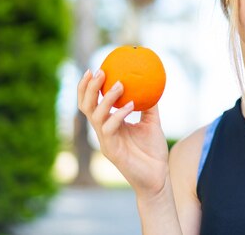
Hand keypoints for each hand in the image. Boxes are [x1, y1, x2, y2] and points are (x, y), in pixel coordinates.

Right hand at [77, 69, 169, 195]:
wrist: (158, 176)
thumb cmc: (153, 151)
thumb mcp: (152, 122)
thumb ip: (149, 105)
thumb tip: (152, 83)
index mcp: (109, 124)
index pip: (92, 103)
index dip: (88, 87)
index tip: (93, 68)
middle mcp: (103, 131)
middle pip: (87, 107)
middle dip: (90, 88)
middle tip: (100, 71)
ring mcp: (105, 141)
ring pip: (96, 116)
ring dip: (107, 99)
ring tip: (119, 84)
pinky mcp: (111, 150)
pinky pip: (111, 129)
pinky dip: (119, 115)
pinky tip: (130, 105)